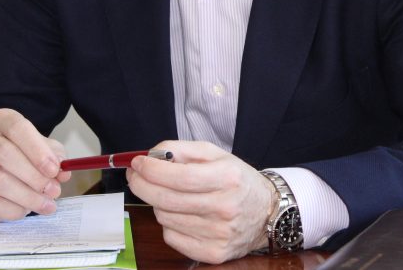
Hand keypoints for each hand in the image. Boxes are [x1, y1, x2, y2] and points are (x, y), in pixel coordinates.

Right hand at [0, 108, 70, 222]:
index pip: (17, 128)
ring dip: (27, 197)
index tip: (54, 170)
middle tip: (53, 191)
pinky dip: (10, 210)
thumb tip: (63, 172)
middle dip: (34, 177)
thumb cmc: (19, 155)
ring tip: (45, 205)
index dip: (37, 150)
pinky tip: (24, 210)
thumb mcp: (41, 149)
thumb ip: (54, 157)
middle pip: (6, 154)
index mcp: (2, 121)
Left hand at [127, 140, 276, 263]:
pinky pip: (171, 238)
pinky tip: (181, 214)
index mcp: (228, 178)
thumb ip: (183, 150)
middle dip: (142, 184)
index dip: (151, 169)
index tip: (138, 162)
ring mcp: (219, 233)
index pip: (179, 176)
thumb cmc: (237, 181)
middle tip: (136, 175)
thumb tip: (152, 155)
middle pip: (166, 199)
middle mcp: (225, 207)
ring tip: (170, 194)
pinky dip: (169, 224)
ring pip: (165, 218)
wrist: (266, 212)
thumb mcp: (217, 155)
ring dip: (158, 203)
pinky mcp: (213, 253)